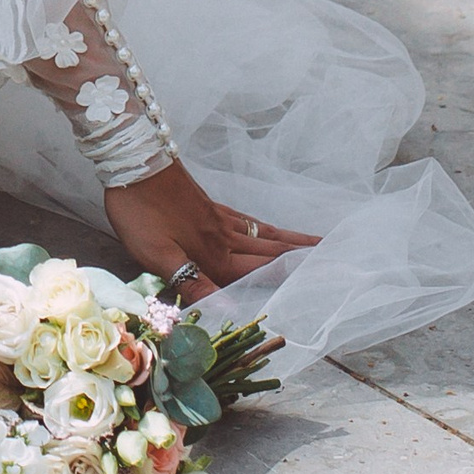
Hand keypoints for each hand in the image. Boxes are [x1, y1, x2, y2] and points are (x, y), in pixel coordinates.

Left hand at [102, 160, 315, 299]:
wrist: (134, 160)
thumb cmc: (140, 212)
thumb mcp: (157, 255)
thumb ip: (193, 284)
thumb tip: (228, 313)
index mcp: (215, 256)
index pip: (261, 273)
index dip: (292, 280)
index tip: (327, 283)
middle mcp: (225, 238)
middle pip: (272, 252)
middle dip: (304, 261)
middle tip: (339, 263)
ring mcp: (219, 219)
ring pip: (265, 235)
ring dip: (292, 244)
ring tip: (318, 247)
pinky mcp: (210, 205)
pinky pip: (249, 221)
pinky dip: (267, 229)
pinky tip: (269, 230)